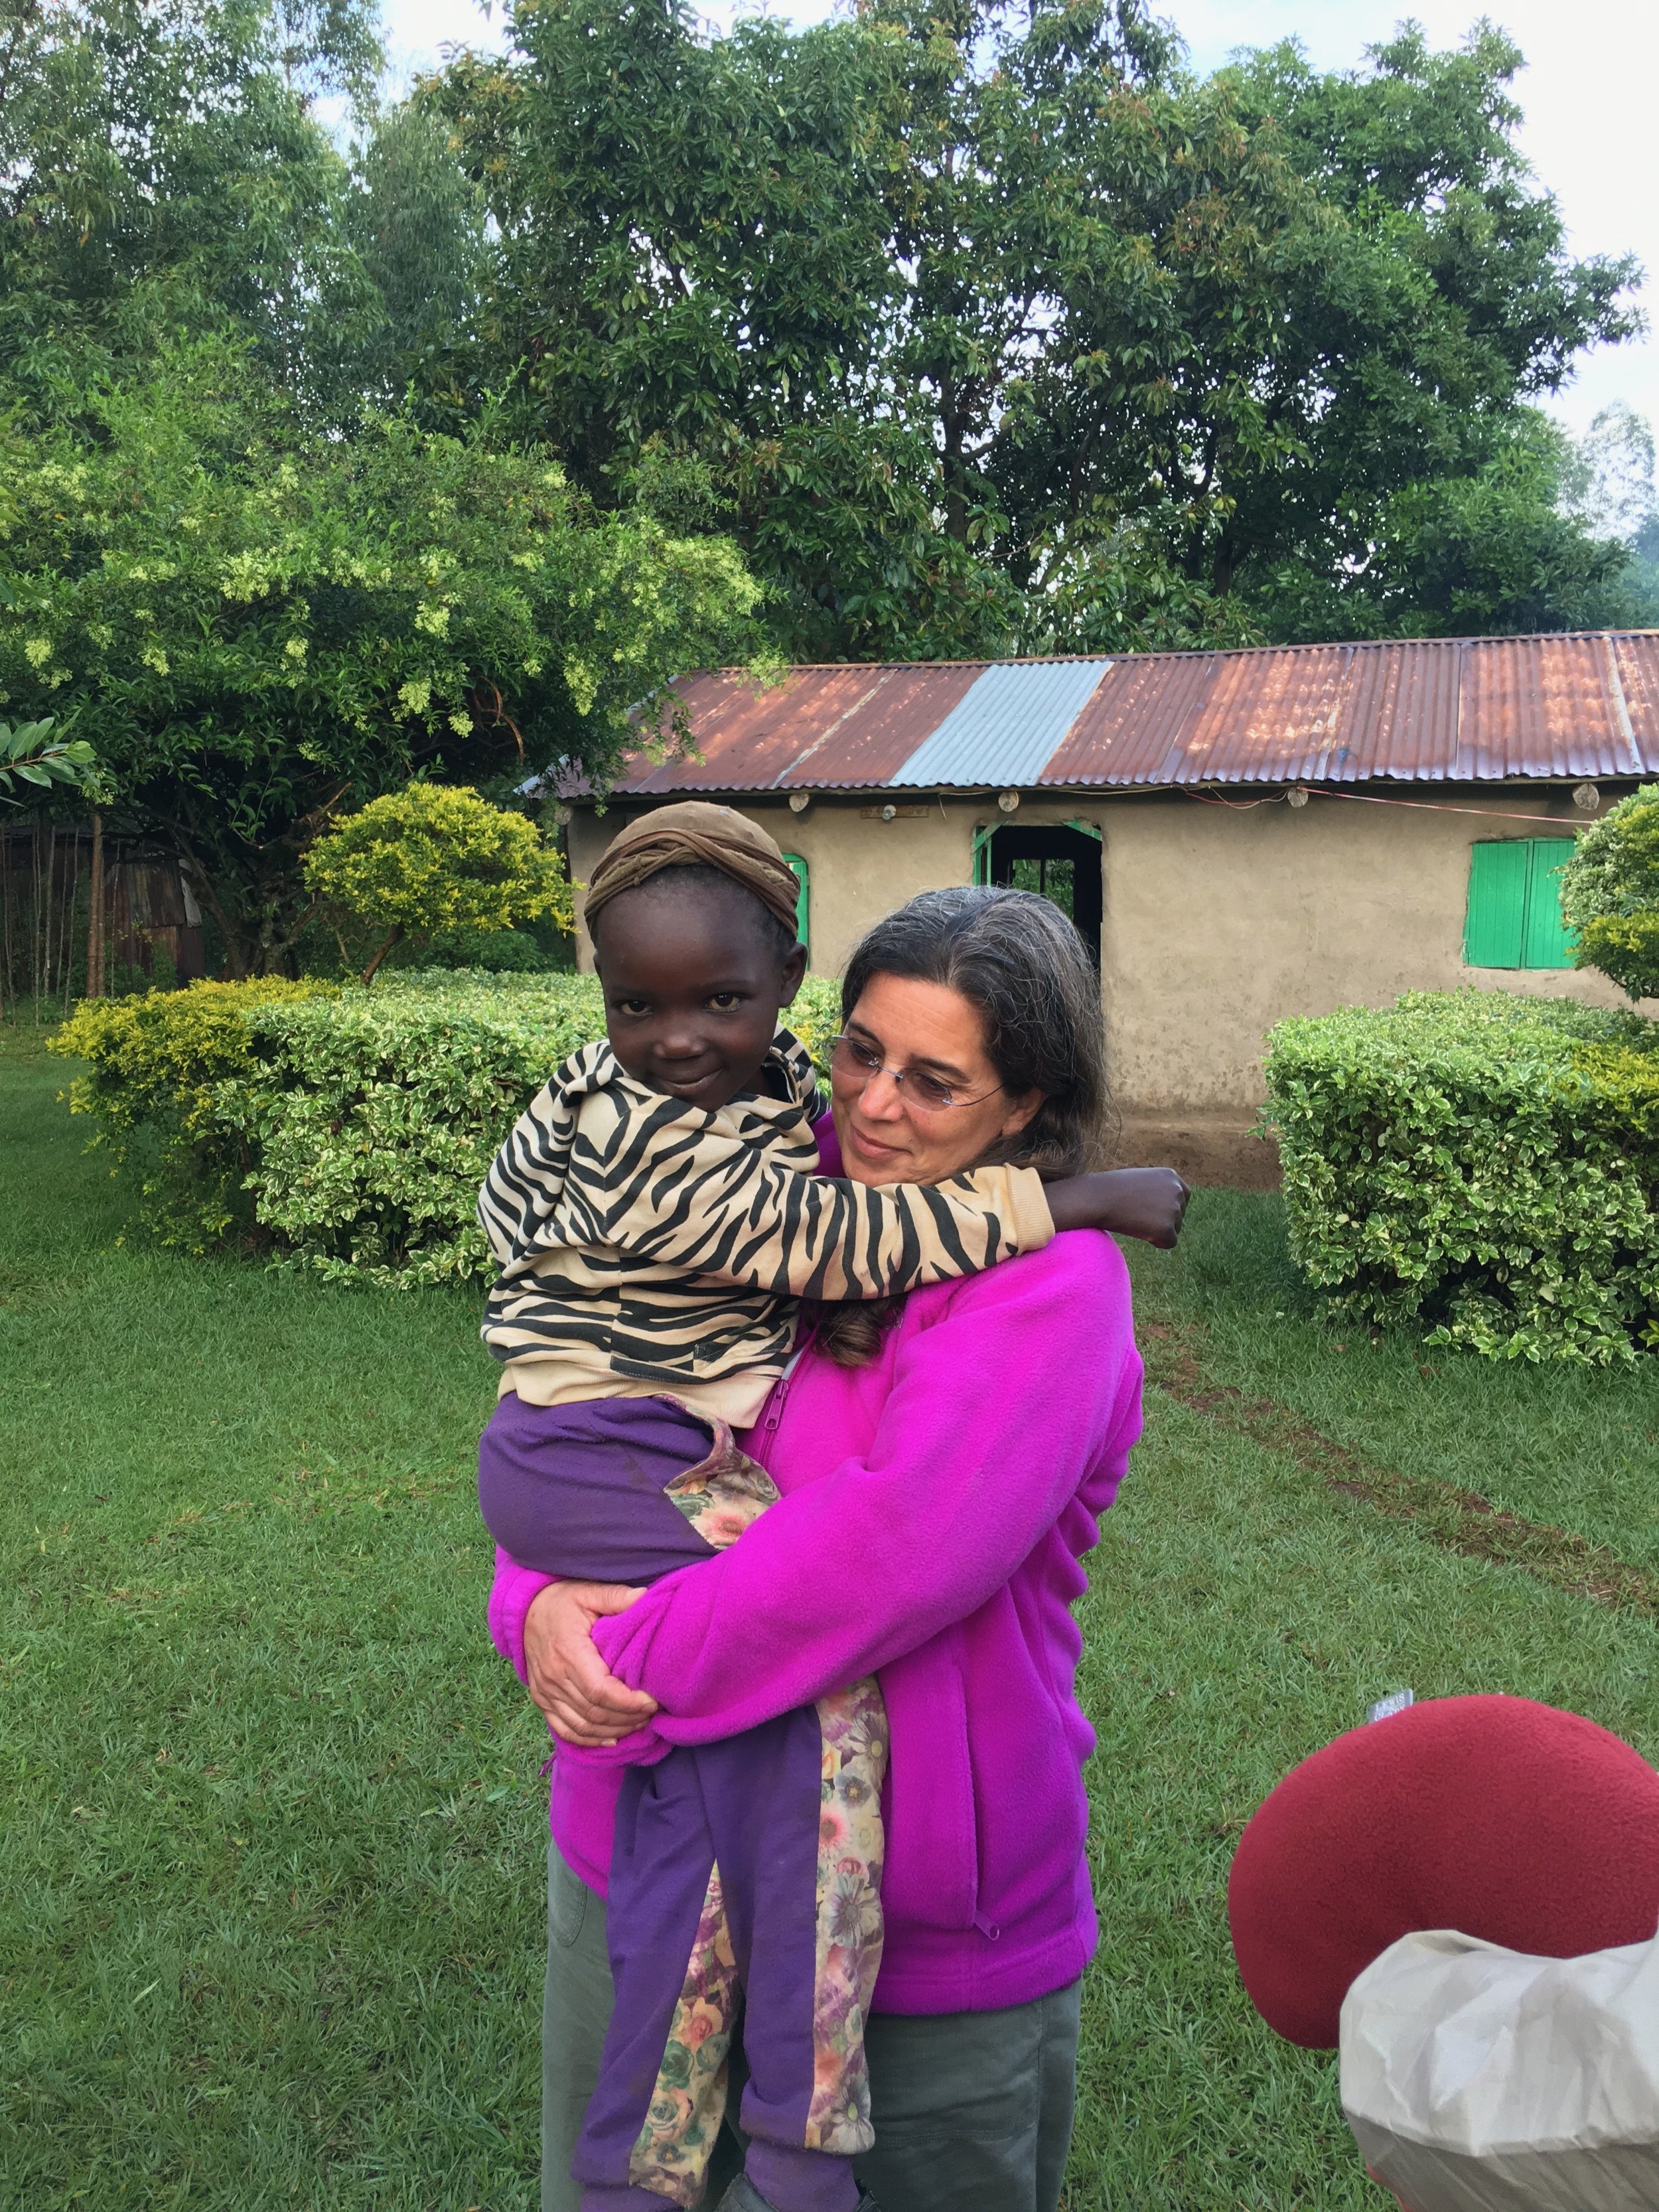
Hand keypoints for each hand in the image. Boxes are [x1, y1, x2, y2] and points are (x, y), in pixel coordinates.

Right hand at [523, 1580, 658, 1746]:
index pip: (600, 1690)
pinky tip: (611, 1737)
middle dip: (627, 1718)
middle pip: (595, 1712)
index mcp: (568, 1652)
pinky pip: (565, 1729)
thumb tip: (645, 1597)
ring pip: (582, 1726)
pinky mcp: (541, 1699)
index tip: (652, 1701)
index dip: (628, 1702)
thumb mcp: (588, 1591)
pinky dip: (588, 1739)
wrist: (525, 1610)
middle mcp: (553, 1677)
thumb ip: (616, 1596)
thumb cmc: (561, 1601)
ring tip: (639, 1723)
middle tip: (652, 1713)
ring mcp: (545, 1692)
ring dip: (613, 1730)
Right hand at [1046, 1166, 1190, 1247]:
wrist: (1098, 1198)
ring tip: (1136, 1220)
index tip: (1154, 1211)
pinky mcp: (1167, 1228)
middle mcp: (1177, 1191)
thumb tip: (1165, 1208)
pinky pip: (1170, 1242)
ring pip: (1175, 1229)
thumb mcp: (1140, 1181)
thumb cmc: (1112, 1190)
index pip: (1184, 1196)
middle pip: (1180, 1215)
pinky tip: (1140, 1231)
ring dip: (1158, 1230)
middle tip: (1139, 1216)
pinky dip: (1156, 1242)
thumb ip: (1158, 1190)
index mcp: (1171, 1176)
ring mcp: (1173, 1209)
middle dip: (1163, 1220)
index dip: (1170, 1207)